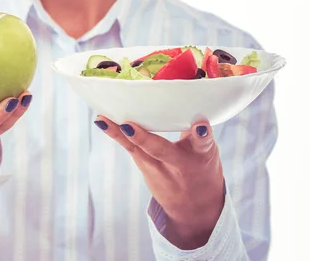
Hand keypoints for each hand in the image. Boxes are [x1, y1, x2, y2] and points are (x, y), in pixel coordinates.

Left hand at [95, 116, 225, 249]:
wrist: (195, 208)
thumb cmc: (201, 169)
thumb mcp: (207, 150)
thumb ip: (195, 131)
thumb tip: (184, 101)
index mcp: (202, 154)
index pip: (203, 143)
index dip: (201, 134)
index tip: (199, 125)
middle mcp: (179, 164)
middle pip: (161, 151)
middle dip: (145, 139)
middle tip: (128, 127)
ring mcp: (159, 169)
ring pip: (138, 149)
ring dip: (120, 133)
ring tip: (103, 119)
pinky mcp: (145, 169)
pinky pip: (130, 148)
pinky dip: (116, 134)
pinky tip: (102, 122)